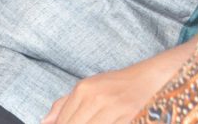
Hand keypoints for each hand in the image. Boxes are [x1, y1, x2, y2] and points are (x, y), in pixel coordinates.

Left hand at [42, 67, 160, 123]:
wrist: (152, 79)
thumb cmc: (117, 85)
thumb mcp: (88, 87)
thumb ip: (64, 104)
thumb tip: (45, 121)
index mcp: (83, 89)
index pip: (63, 121)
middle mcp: (97, 98)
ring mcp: (114, 108)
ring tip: (94, 123)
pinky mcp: (130, 117)